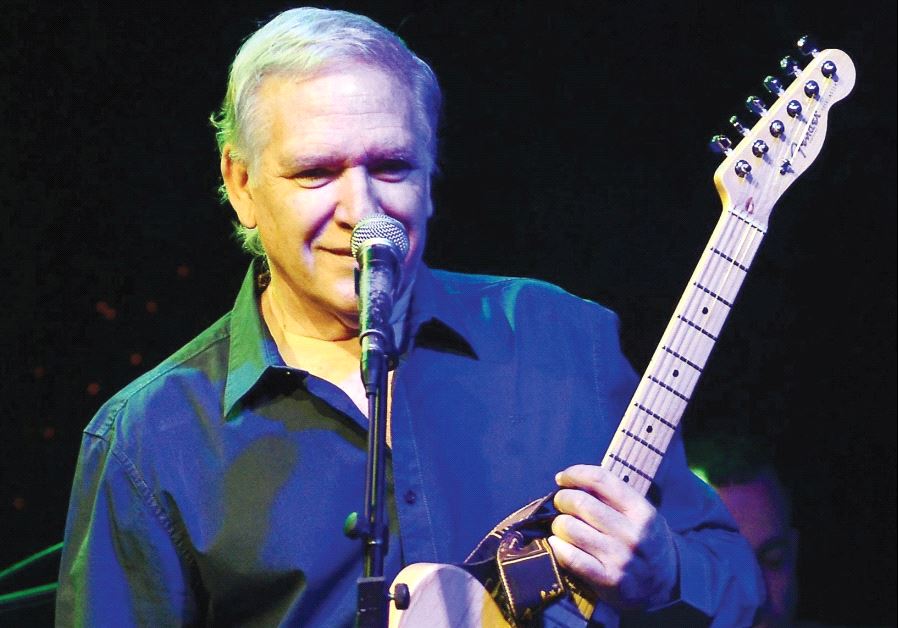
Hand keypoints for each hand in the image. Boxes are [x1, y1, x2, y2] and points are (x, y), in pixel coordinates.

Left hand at [548, 464, 677, 609]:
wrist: (666, 586)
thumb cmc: (646, 542)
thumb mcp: (641, 515)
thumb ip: (613, 498)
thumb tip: (573, 482)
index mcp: (641, 511)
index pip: (600, 480)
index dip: (575, 474)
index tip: (562, 478)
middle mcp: (632, 534)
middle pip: (580, 503)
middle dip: (562, 499)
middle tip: (560, 503)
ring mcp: (620, 558)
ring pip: (570, 528)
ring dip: (558, 524)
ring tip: (562, 526)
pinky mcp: (608, 580)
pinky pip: (570, 557)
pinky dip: (557, 546)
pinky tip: (557, 543)